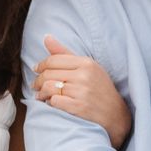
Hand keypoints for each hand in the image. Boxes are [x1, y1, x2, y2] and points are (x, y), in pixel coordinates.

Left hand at [34, 35, 132, 150]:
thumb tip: (46, 37)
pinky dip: (49, 102)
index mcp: (86, 63)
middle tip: (35, 85)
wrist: (115, 114)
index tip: (36, 70)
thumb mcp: (87, 67)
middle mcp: (84, 76)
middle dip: (38, 80)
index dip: (41, 65)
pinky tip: (50, 103)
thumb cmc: (99, 88)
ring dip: (41, 93)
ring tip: (40, 95)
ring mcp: (82, 92)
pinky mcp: (79, 107)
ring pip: (49, 87)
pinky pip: (54, 101)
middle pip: (49, 74)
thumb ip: (65, 53)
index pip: (54, 60)